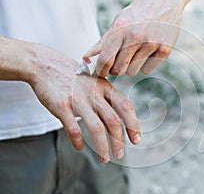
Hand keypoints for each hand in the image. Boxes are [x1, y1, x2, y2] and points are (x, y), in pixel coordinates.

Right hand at [28, 44, 139, 162]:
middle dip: (119, 141)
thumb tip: (118, 121)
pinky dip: (78, 141)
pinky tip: (80, 148)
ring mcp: (78, 99)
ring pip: (96, 128)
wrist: (46, 65)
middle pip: (113, 121)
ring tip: (104, 158)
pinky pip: (73, 128)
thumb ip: (107, 98)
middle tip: (120, 154)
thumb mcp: (95, 82)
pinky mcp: (61, 106)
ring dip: (102, 146)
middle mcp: (94, 93)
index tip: (136, 139)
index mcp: (105, 87)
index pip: (126, 107)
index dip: (133, 125)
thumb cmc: (74, 77)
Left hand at [84, 0, 193, 76]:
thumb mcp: (118, 22)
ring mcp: (151, 44)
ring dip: (131, 66)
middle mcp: (135, 37)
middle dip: (116, 69)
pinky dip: (145, 65)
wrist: (164, 2)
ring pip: (133, 72)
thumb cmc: (138, 14)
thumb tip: (86, 57)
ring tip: (135, 52)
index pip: (105, 59)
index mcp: (120, 29)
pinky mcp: (164, 50)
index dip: (101, 70)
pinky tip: (147, 52)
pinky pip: (147, 70)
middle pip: (119, 70)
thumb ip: (102, 42)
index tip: (102, 72)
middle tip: (118, 62)